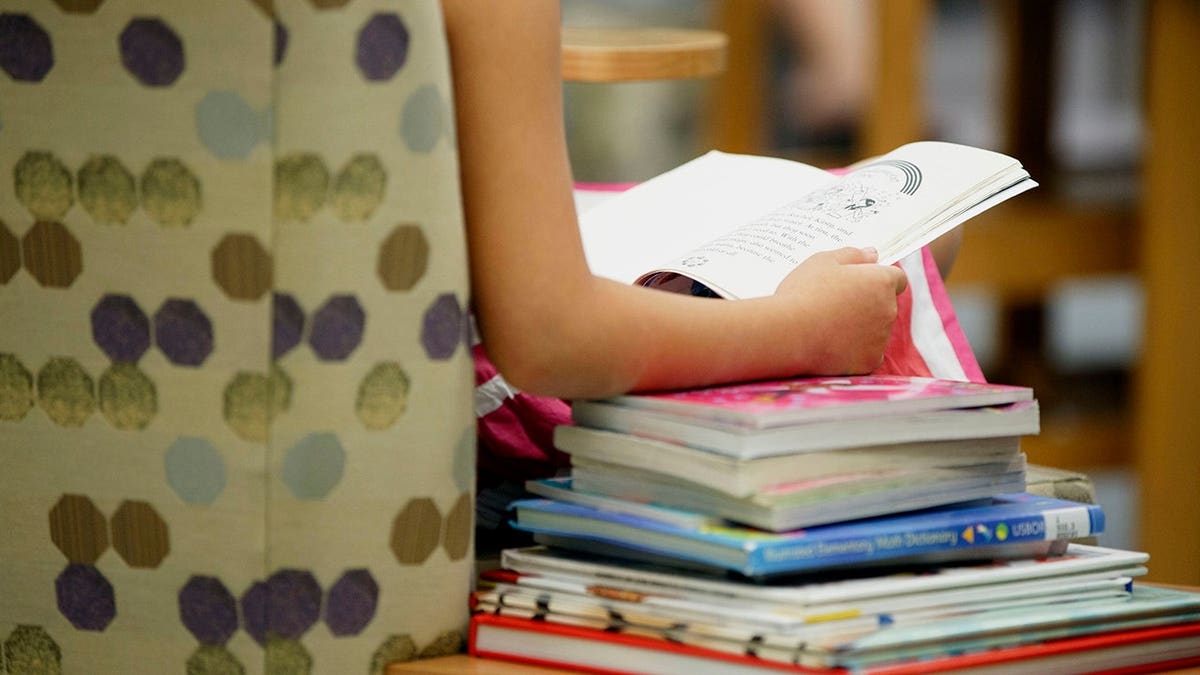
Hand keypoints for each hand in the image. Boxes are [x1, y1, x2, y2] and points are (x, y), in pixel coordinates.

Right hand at [774, 247, 906, 374]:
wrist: (788, 333)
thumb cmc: (803, 293)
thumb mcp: (823, 261)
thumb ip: (853, 255)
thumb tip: (872, 254)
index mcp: (881, 281)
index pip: (897, 279)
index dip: (879, 280)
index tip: (860, 283)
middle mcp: (889, 310)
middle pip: (885, 306)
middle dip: (867, 305)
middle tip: (835, 305)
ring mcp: (881, 338)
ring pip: (875, 331)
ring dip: (861, 328)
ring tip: (827, 326)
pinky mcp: (869, 362)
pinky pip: (867, 355)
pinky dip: (855, 352)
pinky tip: (831, 346)